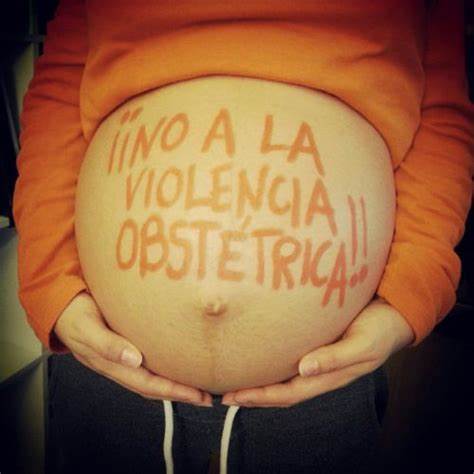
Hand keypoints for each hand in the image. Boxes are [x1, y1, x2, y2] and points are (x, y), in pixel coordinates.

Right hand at [53, 290, 212, 406]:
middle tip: (207, 397)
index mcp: (111, 365)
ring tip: (197, 385)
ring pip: (153, 375)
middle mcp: (120, 365)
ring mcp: (124, 356)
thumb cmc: (74, 317)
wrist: (63, 305)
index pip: (147, 384)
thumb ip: (107, 345)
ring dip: (175, 382)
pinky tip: (178, 362)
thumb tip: (133, 359)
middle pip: (154, 385)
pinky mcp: (127, 343)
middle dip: (180, 393)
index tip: (196, 395)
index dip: (173, 391)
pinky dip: (165, 365)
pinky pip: (149, 361)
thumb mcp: (87, 329)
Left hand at [221, 296, 414, 407]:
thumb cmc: (379, 330)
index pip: (289, 393)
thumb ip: (335, 358)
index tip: (236, 397)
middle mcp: (319, 371)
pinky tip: (261, 354)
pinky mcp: (317, 343)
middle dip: (253, 394)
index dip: (262, 397)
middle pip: (281, 389)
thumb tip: (304, 369)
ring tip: (236, 378)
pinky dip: (273, 361)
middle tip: (225, 393)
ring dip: (260, 381)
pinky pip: (290, 357)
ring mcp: (318, 358)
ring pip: (284, 376)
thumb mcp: (362, 345)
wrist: (393, 314)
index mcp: (329, 376)